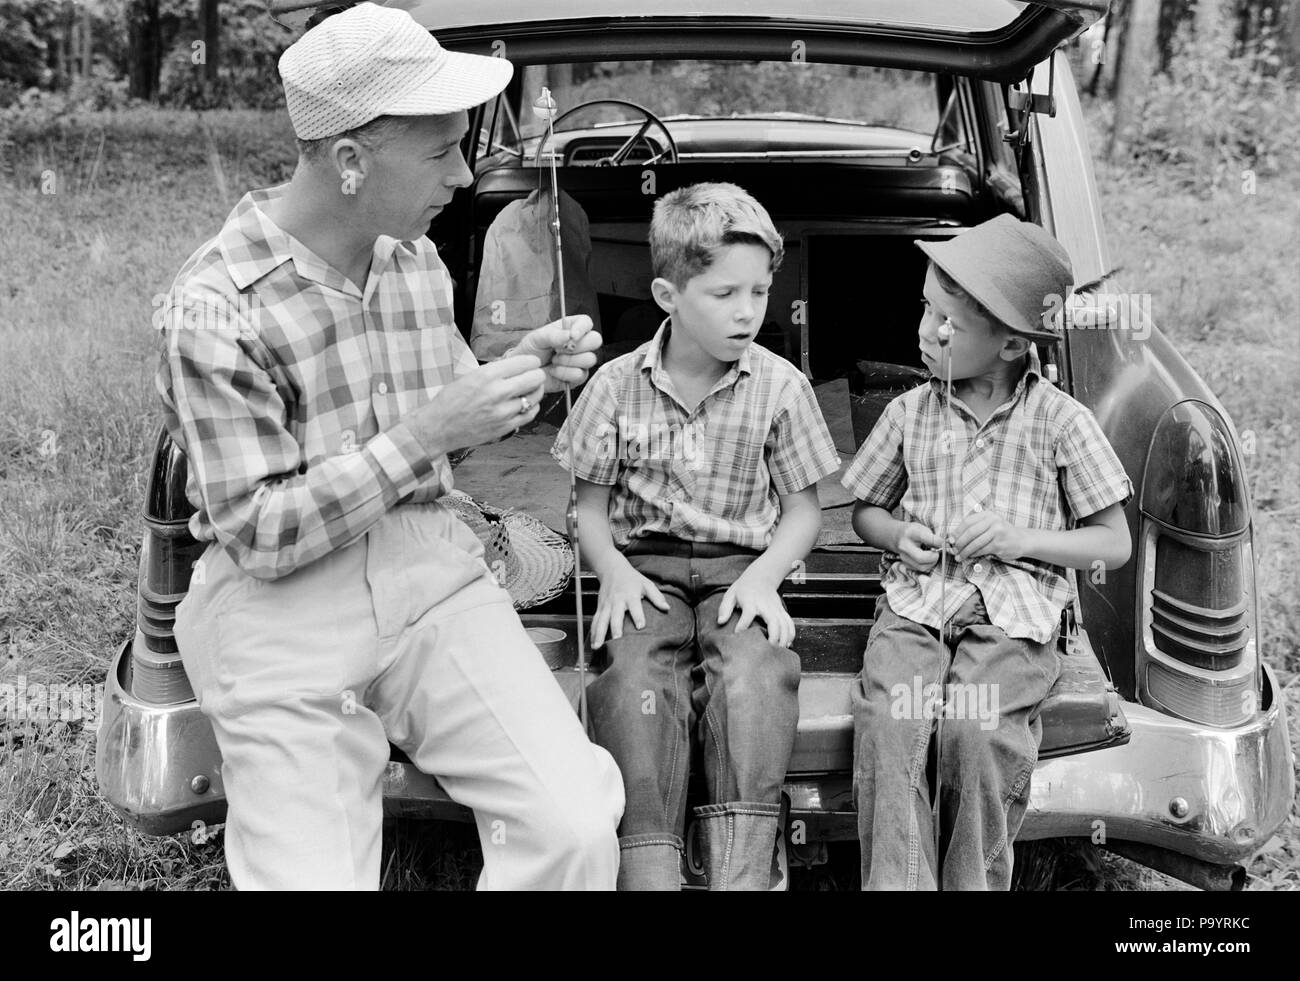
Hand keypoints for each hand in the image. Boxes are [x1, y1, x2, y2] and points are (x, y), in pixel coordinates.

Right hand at [405, 355, 545, 455]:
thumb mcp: (470, 376)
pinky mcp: (505, 427)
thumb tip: (516, 366)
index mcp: (487, 375)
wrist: (439, 427)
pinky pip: (529, 414)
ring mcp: (502, 412)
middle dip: (538, 374)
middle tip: (536, 375)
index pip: (523, 362)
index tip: (532, 362)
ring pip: (535, 397)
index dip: (532, 361)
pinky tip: (527, 404)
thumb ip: (494, 371)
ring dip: (536, 391)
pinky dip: (532, 407)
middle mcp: (497, 392)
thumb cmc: (451, 400)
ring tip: (532, 389)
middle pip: (535, 378)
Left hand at [512, 315, 601, 390]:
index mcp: (571, 327)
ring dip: (568, 360)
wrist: (524, 371)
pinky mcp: (579, 376)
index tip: (572, 336)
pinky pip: (580, 374)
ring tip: (554, 360)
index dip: (582, 329)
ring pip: (590, 359)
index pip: (586, 322)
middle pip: (595, 340)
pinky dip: (564, 373)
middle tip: (558, 349)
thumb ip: (554, 335)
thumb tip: (570, 336)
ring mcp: (582, 360)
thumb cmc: (531, 350)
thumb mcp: (537, 337)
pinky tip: (554, 371)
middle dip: (577, 346)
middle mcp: (580, 343)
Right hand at [590, 558, 670, 647]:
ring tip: (598, 646)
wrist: (612, 569)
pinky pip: (595, 621)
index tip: (640, 626)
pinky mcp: (599, 607)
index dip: (638, 616)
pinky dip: (593, 633)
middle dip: (616, 627)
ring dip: (599, 634)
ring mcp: (606, 605)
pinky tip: (593, 644)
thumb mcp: (647, 584)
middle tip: (617, 639)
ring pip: (601, 620)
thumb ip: (657, 597)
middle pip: (615, 615)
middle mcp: (617, 601)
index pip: (635, 606)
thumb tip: (667, 608)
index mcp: (631, 595)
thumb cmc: (632, 579)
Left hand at [716, 567, 795, 648]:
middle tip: (767, 649)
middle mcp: (766, 606)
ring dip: (783, 638)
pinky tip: (787, 644)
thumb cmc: (744, 588)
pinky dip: (790, 634)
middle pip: (773, 622)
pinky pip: (790, 623)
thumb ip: (725, 608)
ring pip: (784, 624)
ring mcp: (776, 609)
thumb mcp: (731, 594)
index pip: (748, 613)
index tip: (738, 635)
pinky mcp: (782, 611)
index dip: (743, 625)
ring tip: (778, 651)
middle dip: (773, 637)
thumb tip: (720, 622)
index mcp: (751, 602)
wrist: (761, 576)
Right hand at [895, 521, 942, 572]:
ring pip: (922, 567)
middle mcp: (904, 546)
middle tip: (937, 552)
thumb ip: (933, 537)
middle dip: (934, 557)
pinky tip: (926, 558)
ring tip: (932, 555)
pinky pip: (920, 569)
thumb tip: (945, 546)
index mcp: (911, 533)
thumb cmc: (913, 532)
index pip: (927, 539)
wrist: (896, 536)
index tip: (944, 543)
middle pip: (921, 558)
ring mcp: (903, 557)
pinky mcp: (905, 564)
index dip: (939, 542)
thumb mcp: (922, 529)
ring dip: (932, 562)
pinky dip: (927, 565)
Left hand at [951, 510, 1027, 562]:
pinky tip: (970, 556)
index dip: (957, 531)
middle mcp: (993, 521)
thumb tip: (953, 537)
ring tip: (959, 556)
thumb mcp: (989, 525)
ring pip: (975, 543)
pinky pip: (982, 550)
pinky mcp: (1000, 544)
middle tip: (953, 550)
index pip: (967, 522)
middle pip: (970, 532)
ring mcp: (997, 532)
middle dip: (959, 543)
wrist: (1021, 540)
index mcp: (988, 515)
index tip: (950, 540)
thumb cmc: (1001, 533)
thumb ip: (974, 528)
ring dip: (965, 551)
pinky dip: (974, 554)